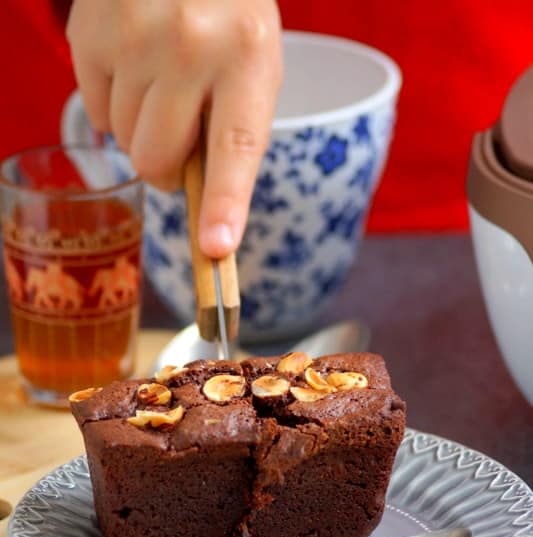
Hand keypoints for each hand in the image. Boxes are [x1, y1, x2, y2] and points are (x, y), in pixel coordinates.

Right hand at [67, 0, 281, 257]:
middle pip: (157, 159)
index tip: (215, 247)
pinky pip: (96, 112)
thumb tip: (205, 219)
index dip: (224, 202)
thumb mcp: (252, 68)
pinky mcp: (90, 30)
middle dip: (166, 169)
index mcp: (248, 56)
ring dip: (141, 130)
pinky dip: (114, 103)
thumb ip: (231, 134)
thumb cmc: (227, 22)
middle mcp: (191, 43)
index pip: (235, 145)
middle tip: (178, 145)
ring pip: (123, 140)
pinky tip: (134, 67)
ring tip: (162, 85)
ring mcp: (134, 34)